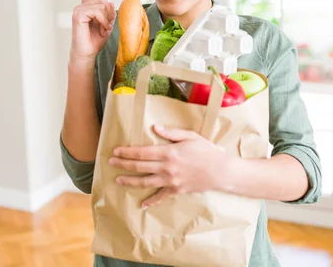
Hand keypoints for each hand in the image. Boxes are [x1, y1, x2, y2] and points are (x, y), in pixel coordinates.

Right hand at [70, 0, 115, 61]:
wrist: (87, 53)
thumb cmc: (95, 41)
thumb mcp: (107, 25)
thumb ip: (109, 13)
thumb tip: (109, 2)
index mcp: (88, 7)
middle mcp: (82, 6)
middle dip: (108, 13)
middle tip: (105, 27)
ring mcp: (78, 9)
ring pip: (101, 5)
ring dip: (106, 19)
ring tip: (102, 30)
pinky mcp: (78, 14)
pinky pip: (97, 11)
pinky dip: (102, 21)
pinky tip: (100, 29)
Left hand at [109, 124, 228, 208]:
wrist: (221, 171)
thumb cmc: (207, 151)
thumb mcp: (190, 136)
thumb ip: (171, 133)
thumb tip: (155, 128)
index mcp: (169, 152)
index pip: (142, 152)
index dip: (127, 152)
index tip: (116, 151)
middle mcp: (167, 168)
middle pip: (140, 166)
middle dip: (123, 165)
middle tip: (111, 163)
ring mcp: (171, 181)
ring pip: (145, 182)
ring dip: (130, 181)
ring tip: (118, 180)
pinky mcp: (176, 191)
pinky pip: (161, 197)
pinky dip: (151, 201)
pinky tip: (142, 204)